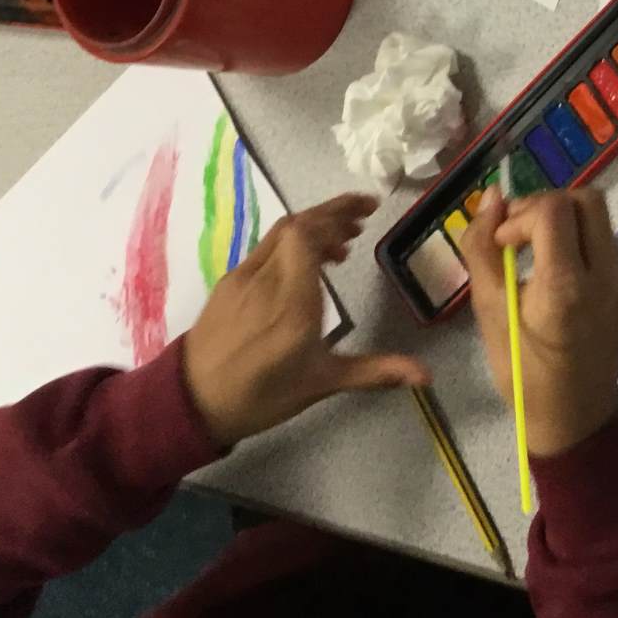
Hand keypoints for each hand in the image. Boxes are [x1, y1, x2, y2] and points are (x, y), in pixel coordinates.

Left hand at [182, 192, 427, 446]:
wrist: (190, 403)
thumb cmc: (261, 396)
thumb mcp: (322, 383)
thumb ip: (374, 372)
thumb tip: (426, 376)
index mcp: (292, 304)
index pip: (306, 236)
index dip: (336, 215)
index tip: (368, 214)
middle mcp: (266, 281)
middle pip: (297, 225)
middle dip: (332, 214)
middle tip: (363, 217)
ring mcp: (243, 278)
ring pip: (279, 234)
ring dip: (312, 227)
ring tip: (343, 240)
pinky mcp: (228, 283)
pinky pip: (265, 250)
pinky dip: (292, 244)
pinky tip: (306, 263)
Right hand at [460, 189, 617, 457]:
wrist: (573, 416)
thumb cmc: (523, 371)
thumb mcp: (489, 311)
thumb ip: (482, 249)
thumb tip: (491, 196)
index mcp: (567, 286)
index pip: (553, 209)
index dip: (520, 214)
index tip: (501, 243)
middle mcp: (606, 275)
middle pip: (586, 199)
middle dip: (545, 205)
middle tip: (517, 235)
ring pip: (598, 216)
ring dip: (564, 220)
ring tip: (534, 251)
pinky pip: (606, 240)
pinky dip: (579, 239)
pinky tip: (557, 269)